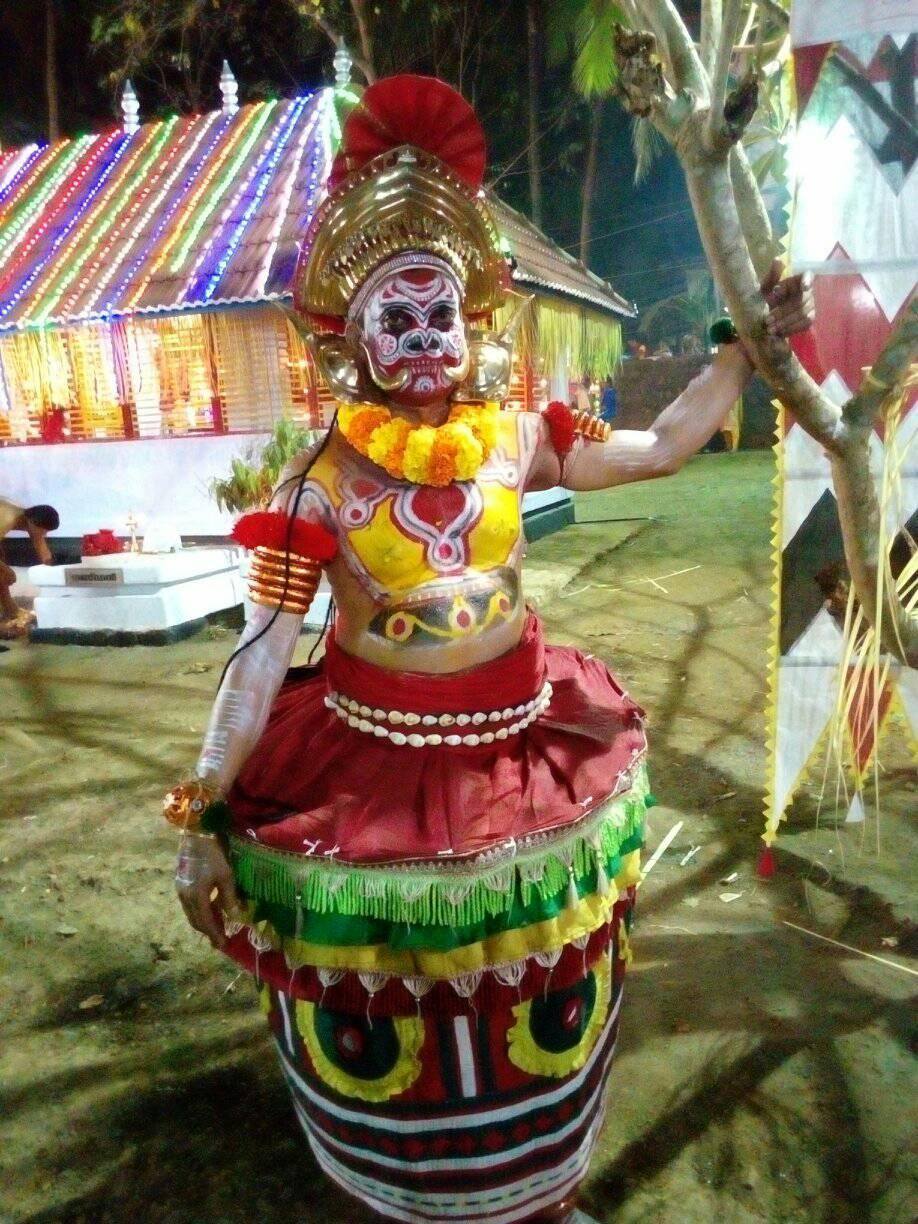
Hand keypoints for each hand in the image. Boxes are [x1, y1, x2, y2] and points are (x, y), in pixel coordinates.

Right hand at [174, 834, 240, 948]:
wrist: (196, 835)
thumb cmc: (213, 854)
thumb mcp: (226, 876)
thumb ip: (229, 898)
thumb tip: (235, 917)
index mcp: (197, 897)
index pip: (206, 922)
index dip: (214, 935)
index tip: (223, 945)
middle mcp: (185, 897)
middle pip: (196, 921)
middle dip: (208, 932)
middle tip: (220, 940)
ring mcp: (181, 890)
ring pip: (192, 914)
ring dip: (204, 922)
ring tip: (217, 926)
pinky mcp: (180, 884)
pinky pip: (190, 905)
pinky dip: (200, 912)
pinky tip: (210, 909)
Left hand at [760, 259, 814, 337]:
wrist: (766, 315)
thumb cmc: (768, 297)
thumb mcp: (766, 287)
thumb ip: (772, 275)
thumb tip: (778, 260)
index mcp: (798, 279)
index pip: (808, 276)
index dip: (808, 281)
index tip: (804, 287)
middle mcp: (808, 292)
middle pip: (801, 301)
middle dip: (784, 311)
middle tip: (767, 320)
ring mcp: (811, 306)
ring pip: (803, 314)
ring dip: (785, 322)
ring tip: (770, 329)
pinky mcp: (809, 319)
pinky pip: (804, 325)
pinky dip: (790, 329)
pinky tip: (779, 333)